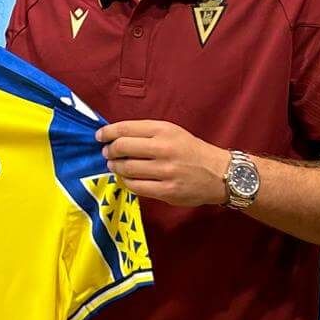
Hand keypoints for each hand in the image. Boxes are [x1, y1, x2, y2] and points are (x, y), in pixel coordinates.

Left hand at [97, 120, 230, 206]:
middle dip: (110, 150)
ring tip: (116, 165)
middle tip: (107, 153)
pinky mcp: (167, 191)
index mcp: (164, 130)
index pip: (126, 128)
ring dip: (115, 167)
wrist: (219, 173)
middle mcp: (164, 148)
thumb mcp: (172, 132)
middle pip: (122, 147)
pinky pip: (136, 186)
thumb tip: (115, 136)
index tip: (100, 136)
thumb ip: (146, 133)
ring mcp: (166, 171)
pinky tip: (128, 178)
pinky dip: (127, 181)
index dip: (108, 132)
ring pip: (126, 168)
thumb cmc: (191, 151)